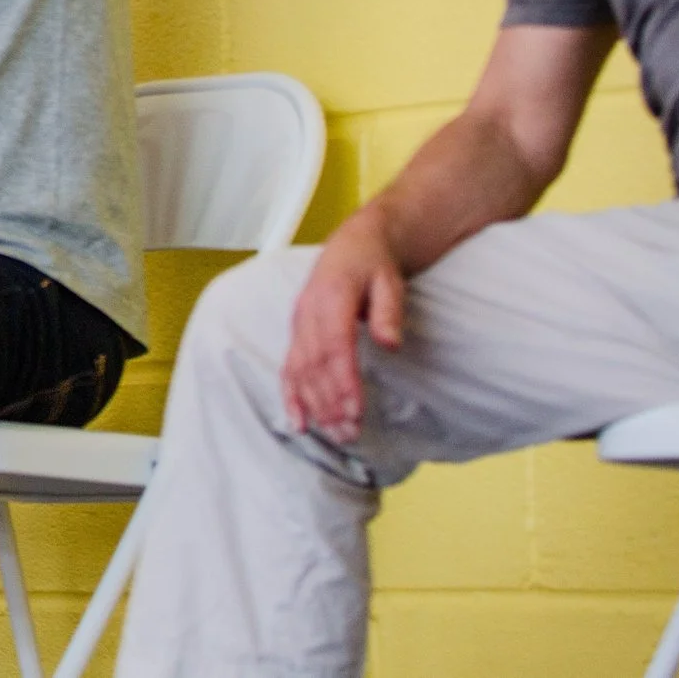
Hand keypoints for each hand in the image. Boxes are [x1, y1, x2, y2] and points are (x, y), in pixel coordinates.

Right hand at [280, 214, 406, 441]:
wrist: (353, 245)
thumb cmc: (374, 263)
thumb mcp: (390, 280)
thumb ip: (389, 311)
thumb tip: (390, 344)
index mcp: (331, 297)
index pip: (335, 347)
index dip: (343, 381)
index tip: (355, 411)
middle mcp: (308, 312)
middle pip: (315, 365)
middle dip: (330, 403)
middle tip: (350, 434)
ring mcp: (298, 323)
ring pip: (300, 370)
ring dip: (315, 406)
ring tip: (335, 434)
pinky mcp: (297, 333)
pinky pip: (289, 367)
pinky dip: (291, 396)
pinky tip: (298, 422)